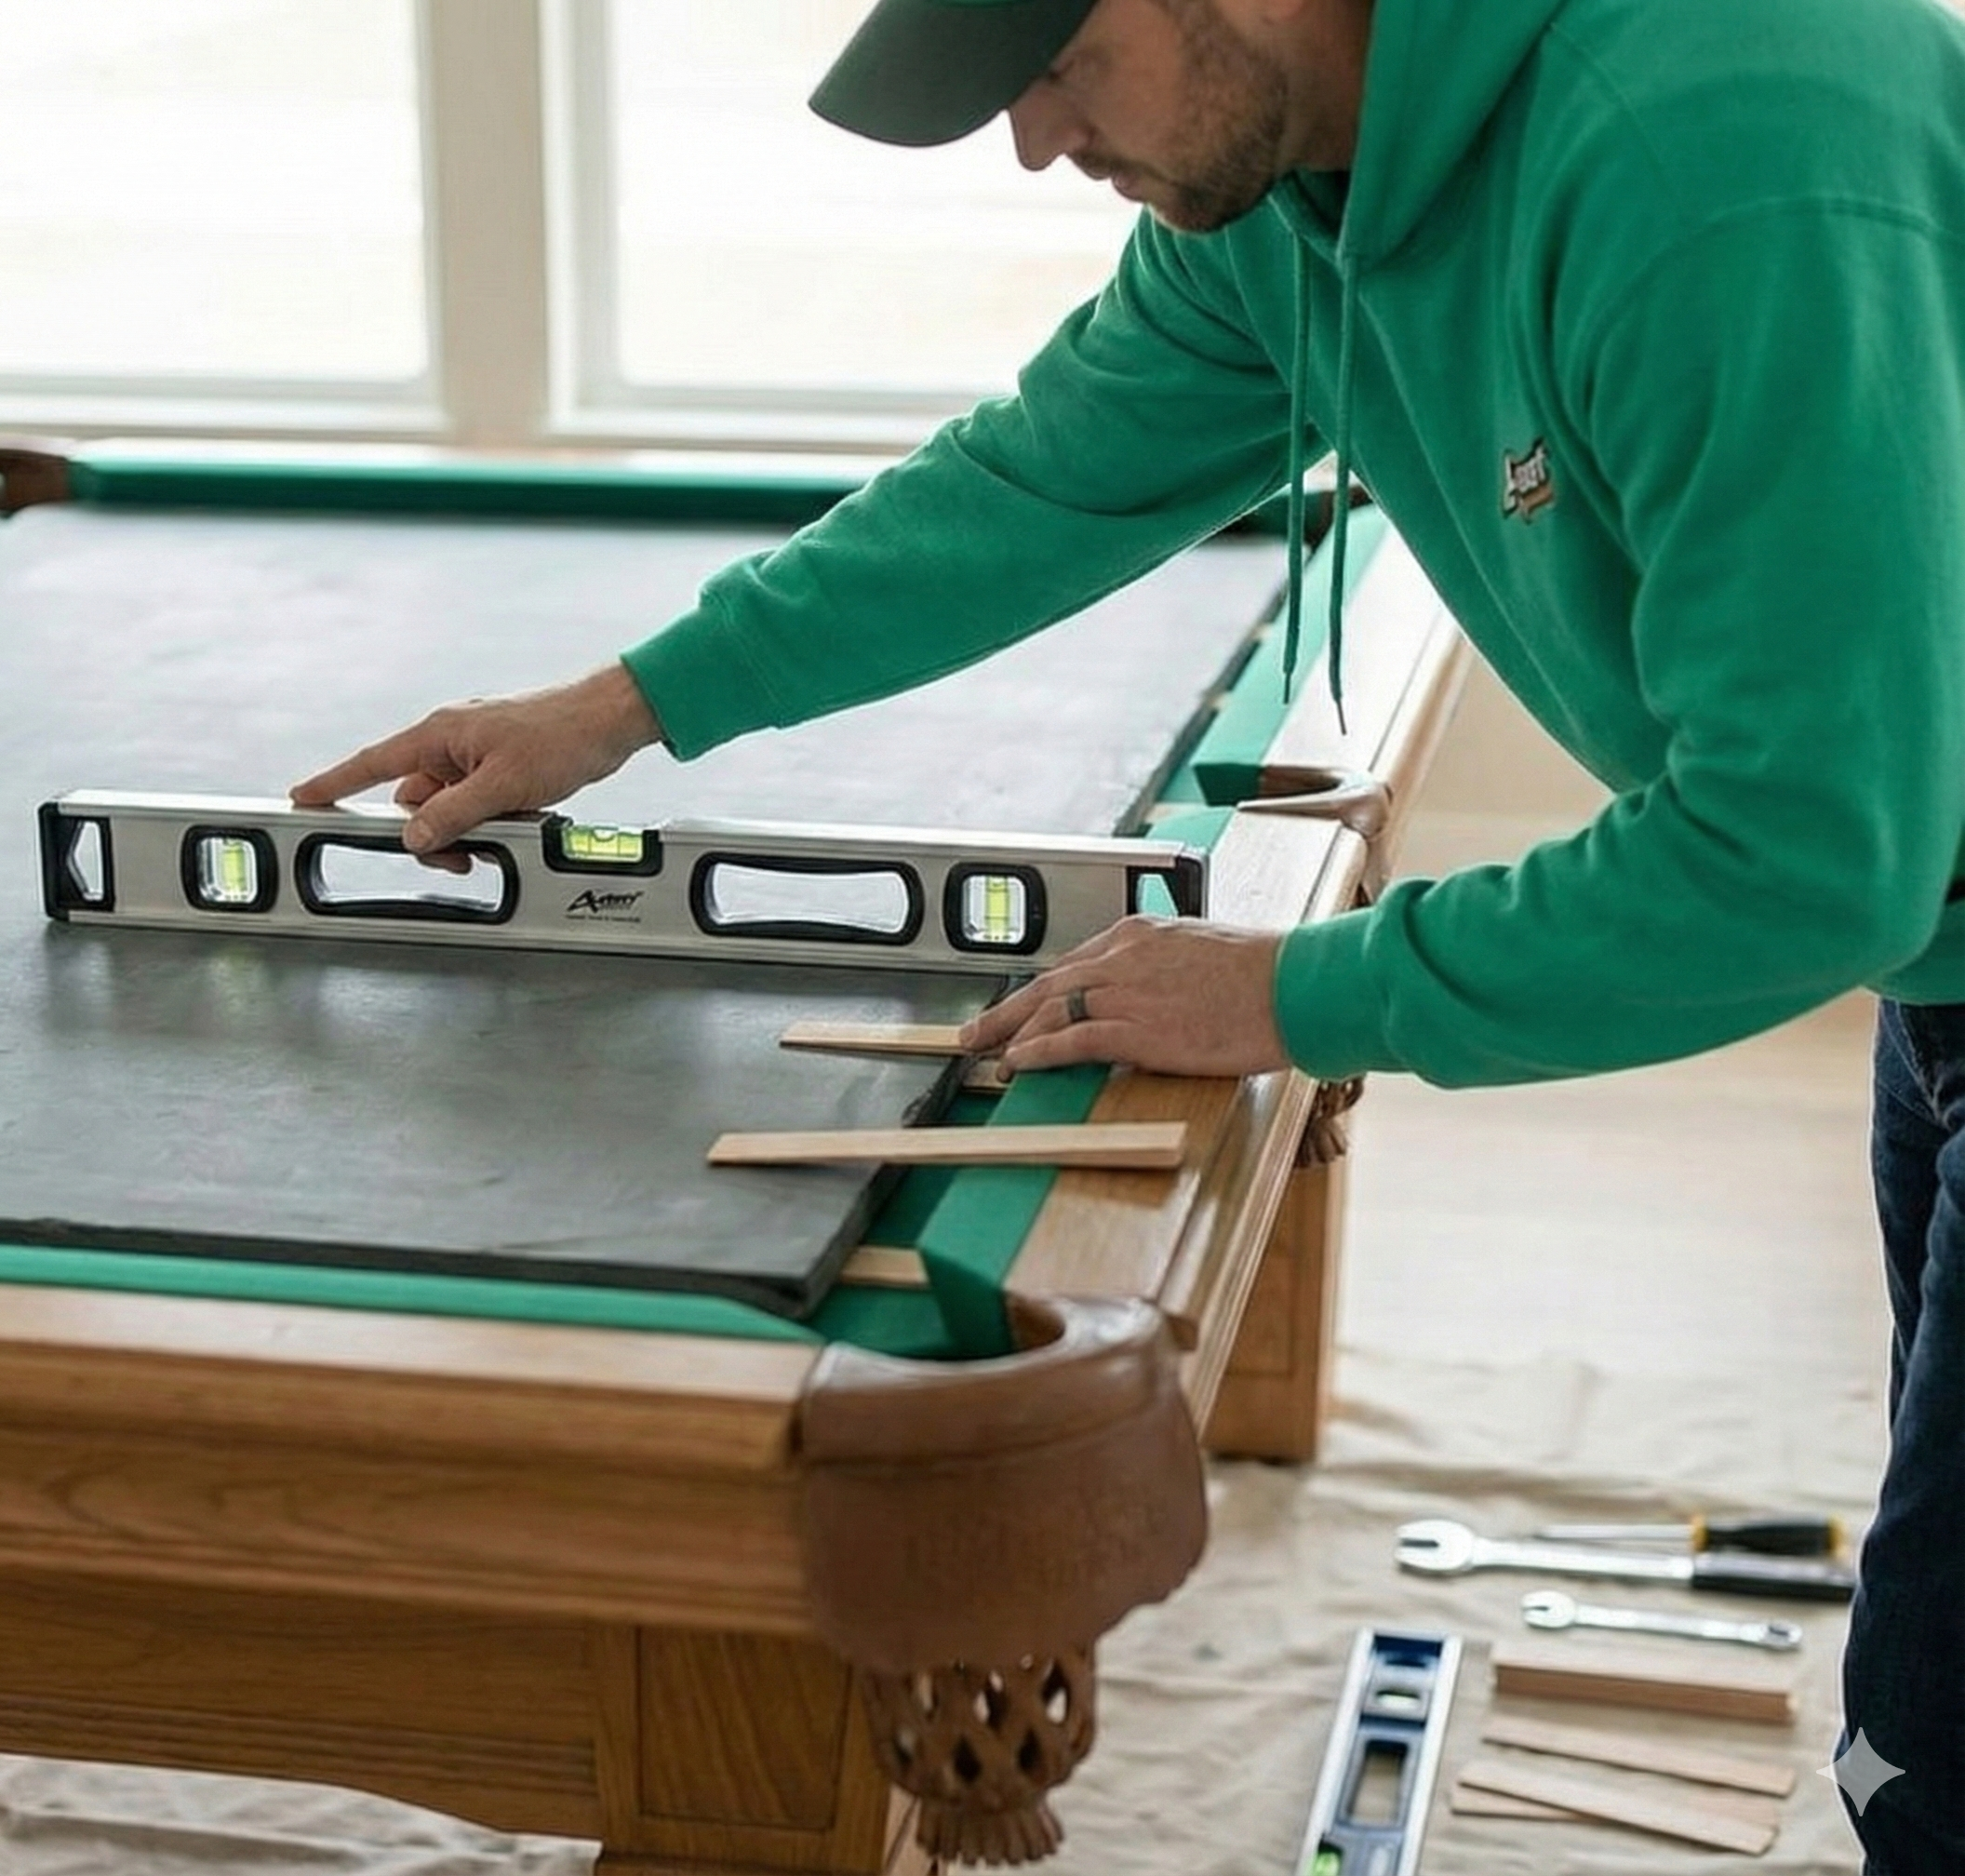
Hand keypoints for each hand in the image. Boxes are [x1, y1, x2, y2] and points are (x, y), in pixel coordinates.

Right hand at [290, 663, 662, 851]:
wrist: (609, 722)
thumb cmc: (561, 734)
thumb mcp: (502, 785)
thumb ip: (453, 814)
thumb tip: (414, 836)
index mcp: (439, 734)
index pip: (372, 763)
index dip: (334, 783)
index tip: (303, 799)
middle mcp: (452, 743)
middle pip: (416, 802)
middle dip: (436, 832)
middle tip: (468, 851)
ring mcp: (476, 757)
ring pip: (450, 809)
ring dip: (472, 828)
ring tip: (511, 824)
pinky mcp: (501, 769)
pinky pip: (479, 804)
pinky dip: (494, 819)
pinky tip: (524, 817)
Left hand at [959, 916, 1290, 1077]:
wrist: (1293, 985)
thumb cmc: (1266, 974)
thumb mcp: (1205, 955)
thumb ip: (1168, 971)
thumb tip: (1160, 997)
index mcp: (1141, 934)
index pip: (1075, 963)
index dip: (1042, 991)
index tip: (1023, 1006)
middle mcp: (1124, 956)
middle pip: (1048, 983)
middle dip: (1006, 1010)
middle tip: (976, 1031)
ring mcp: (1127, 991)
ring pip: (1051, 1009)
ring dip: (1012, 1033)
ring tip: (987, 1054)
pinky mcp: (1137, 1028)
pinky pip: (1072, 1039)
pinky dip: (1039, 1052)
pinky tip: (1019, 1064)